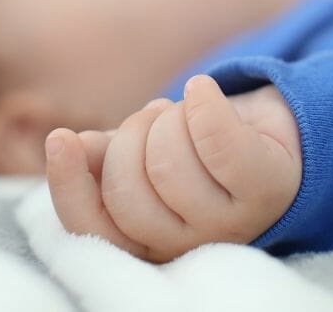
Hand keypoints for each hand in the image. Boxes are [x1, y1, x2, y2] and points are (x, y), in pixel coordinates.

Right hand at [44, 75, 301, 263]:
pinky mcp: (269, 187)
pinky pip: (219, 142)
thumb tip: (67, 146)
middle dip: (131, 137)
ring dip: (170, 118)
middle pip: (128, 195)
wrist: (272, 130)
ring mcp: (234, 222)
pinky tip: (202, 89)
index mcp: (153, 240)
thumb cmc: (199, 145)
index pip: (93, 230)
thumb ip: (103, 159)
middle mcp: (193, 243)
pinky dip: (203, 103)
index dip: (69, 186)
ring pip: (169, 166)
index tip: (60, 139)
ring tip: (185, 112)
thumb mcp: (143, 152)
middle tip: (155, 117)